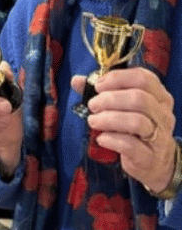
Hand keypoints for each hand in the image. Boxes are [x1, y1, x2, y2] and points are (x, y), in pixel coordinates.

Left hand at [73, 68, 175, 193]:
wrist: (153, 162)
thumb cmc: (135, 129)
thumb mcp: (122, 107)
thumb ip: (101, 91)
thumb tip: (76, 81)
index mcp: (159, 96)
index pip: (143, 78)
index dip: (117, 78)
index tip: (98, 85)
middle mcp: (163, 115)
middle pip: (139, 98)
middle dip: (109, 99)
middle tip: (92, 105)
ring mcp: (159, 137)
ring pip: (136, 121)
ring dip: (108, 119)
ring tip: (94, 121)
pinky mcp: (149, 157)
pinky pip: (130, 145)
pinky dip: (111, 139)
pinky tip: (101, 138)